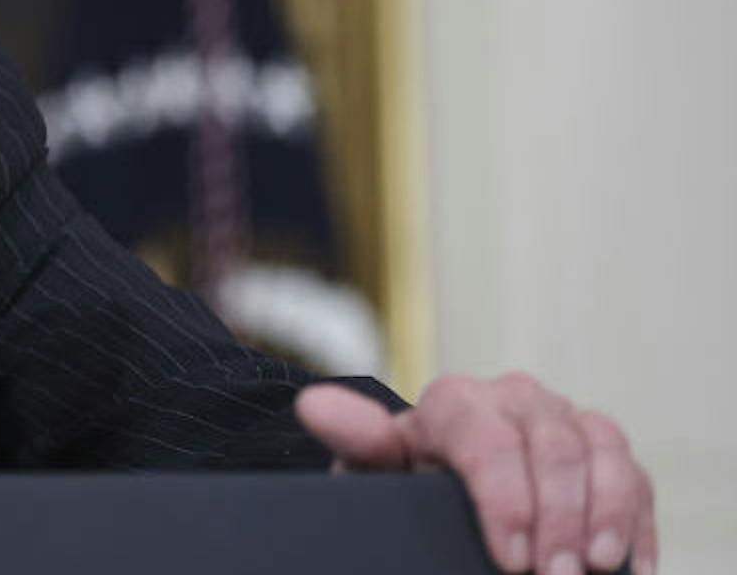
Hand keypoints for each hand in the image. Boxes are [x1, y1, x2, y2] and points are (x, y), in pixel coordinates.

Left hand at [298, 376, 654, 574]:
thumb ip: (360, 442)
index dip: (505, 497)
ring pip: (602, 452)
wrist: (438, 491)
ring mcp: (564, 420)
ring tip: (594, 568)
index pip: (486, 437)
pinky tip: (631, 567)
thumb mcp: (379, 473)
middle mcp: (515, 398)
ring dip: (604, 515)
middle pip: (550, 446)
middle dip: (557, 519)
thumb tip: (317, 407)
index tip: (510, 555)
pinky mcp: (604, 450)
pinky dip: (638, 522)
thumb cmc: (408, 485)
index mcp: (455, 402)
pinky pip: (635, 475)